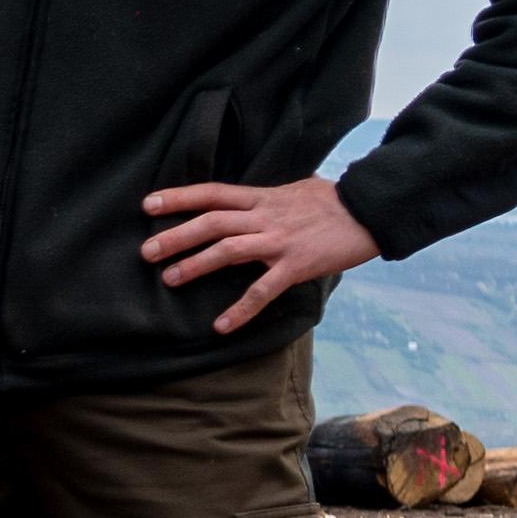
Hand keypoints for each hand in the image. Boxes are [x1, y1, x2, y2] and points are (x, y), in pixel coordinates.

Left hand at [140, 171, 379, 330]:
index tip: (148, 205)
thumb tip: (244, 204)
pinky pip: (263, 290)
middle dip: (176, 236)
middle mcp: (265, 217)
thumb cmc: (332, 203)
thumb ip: (264, 201)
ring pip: (229, 250)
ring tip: (170, 279)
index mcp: (262, 198)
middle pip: (212, 222)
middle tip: (146, 252)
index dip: (179, 198)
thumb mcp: (293, 191)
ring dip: (196, 264)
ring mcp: (280, 241)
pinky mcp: (296, 266)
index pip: (212, 193)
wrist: (369, 211)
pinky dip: (241, 309)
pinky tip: (221, 326)